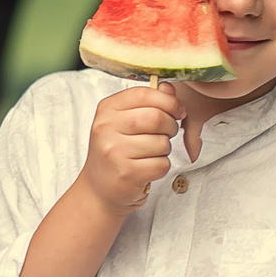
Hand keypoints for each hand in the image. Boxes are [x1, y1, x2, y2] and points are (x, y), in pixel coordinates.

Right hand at [76, 84, 181, 211]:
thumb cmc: (116, 151)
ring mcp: (114, 151)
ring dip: (164, 150)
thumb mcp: (124, 121)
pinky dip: (161, 167)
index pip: (143, 94)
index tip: (176, 111)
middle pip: (156, 117)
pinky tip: (146, 168)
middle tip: (166, 134)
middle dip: (170, 126)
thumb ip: (147, 102)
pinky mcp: (126, 173)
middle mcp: (106, 128)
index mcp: (106, 110)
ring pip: (162, 143)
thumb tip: (169, 88)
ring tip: (149, 153)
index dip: (168, 101)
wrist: (98, 188)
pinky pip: (162, 164)